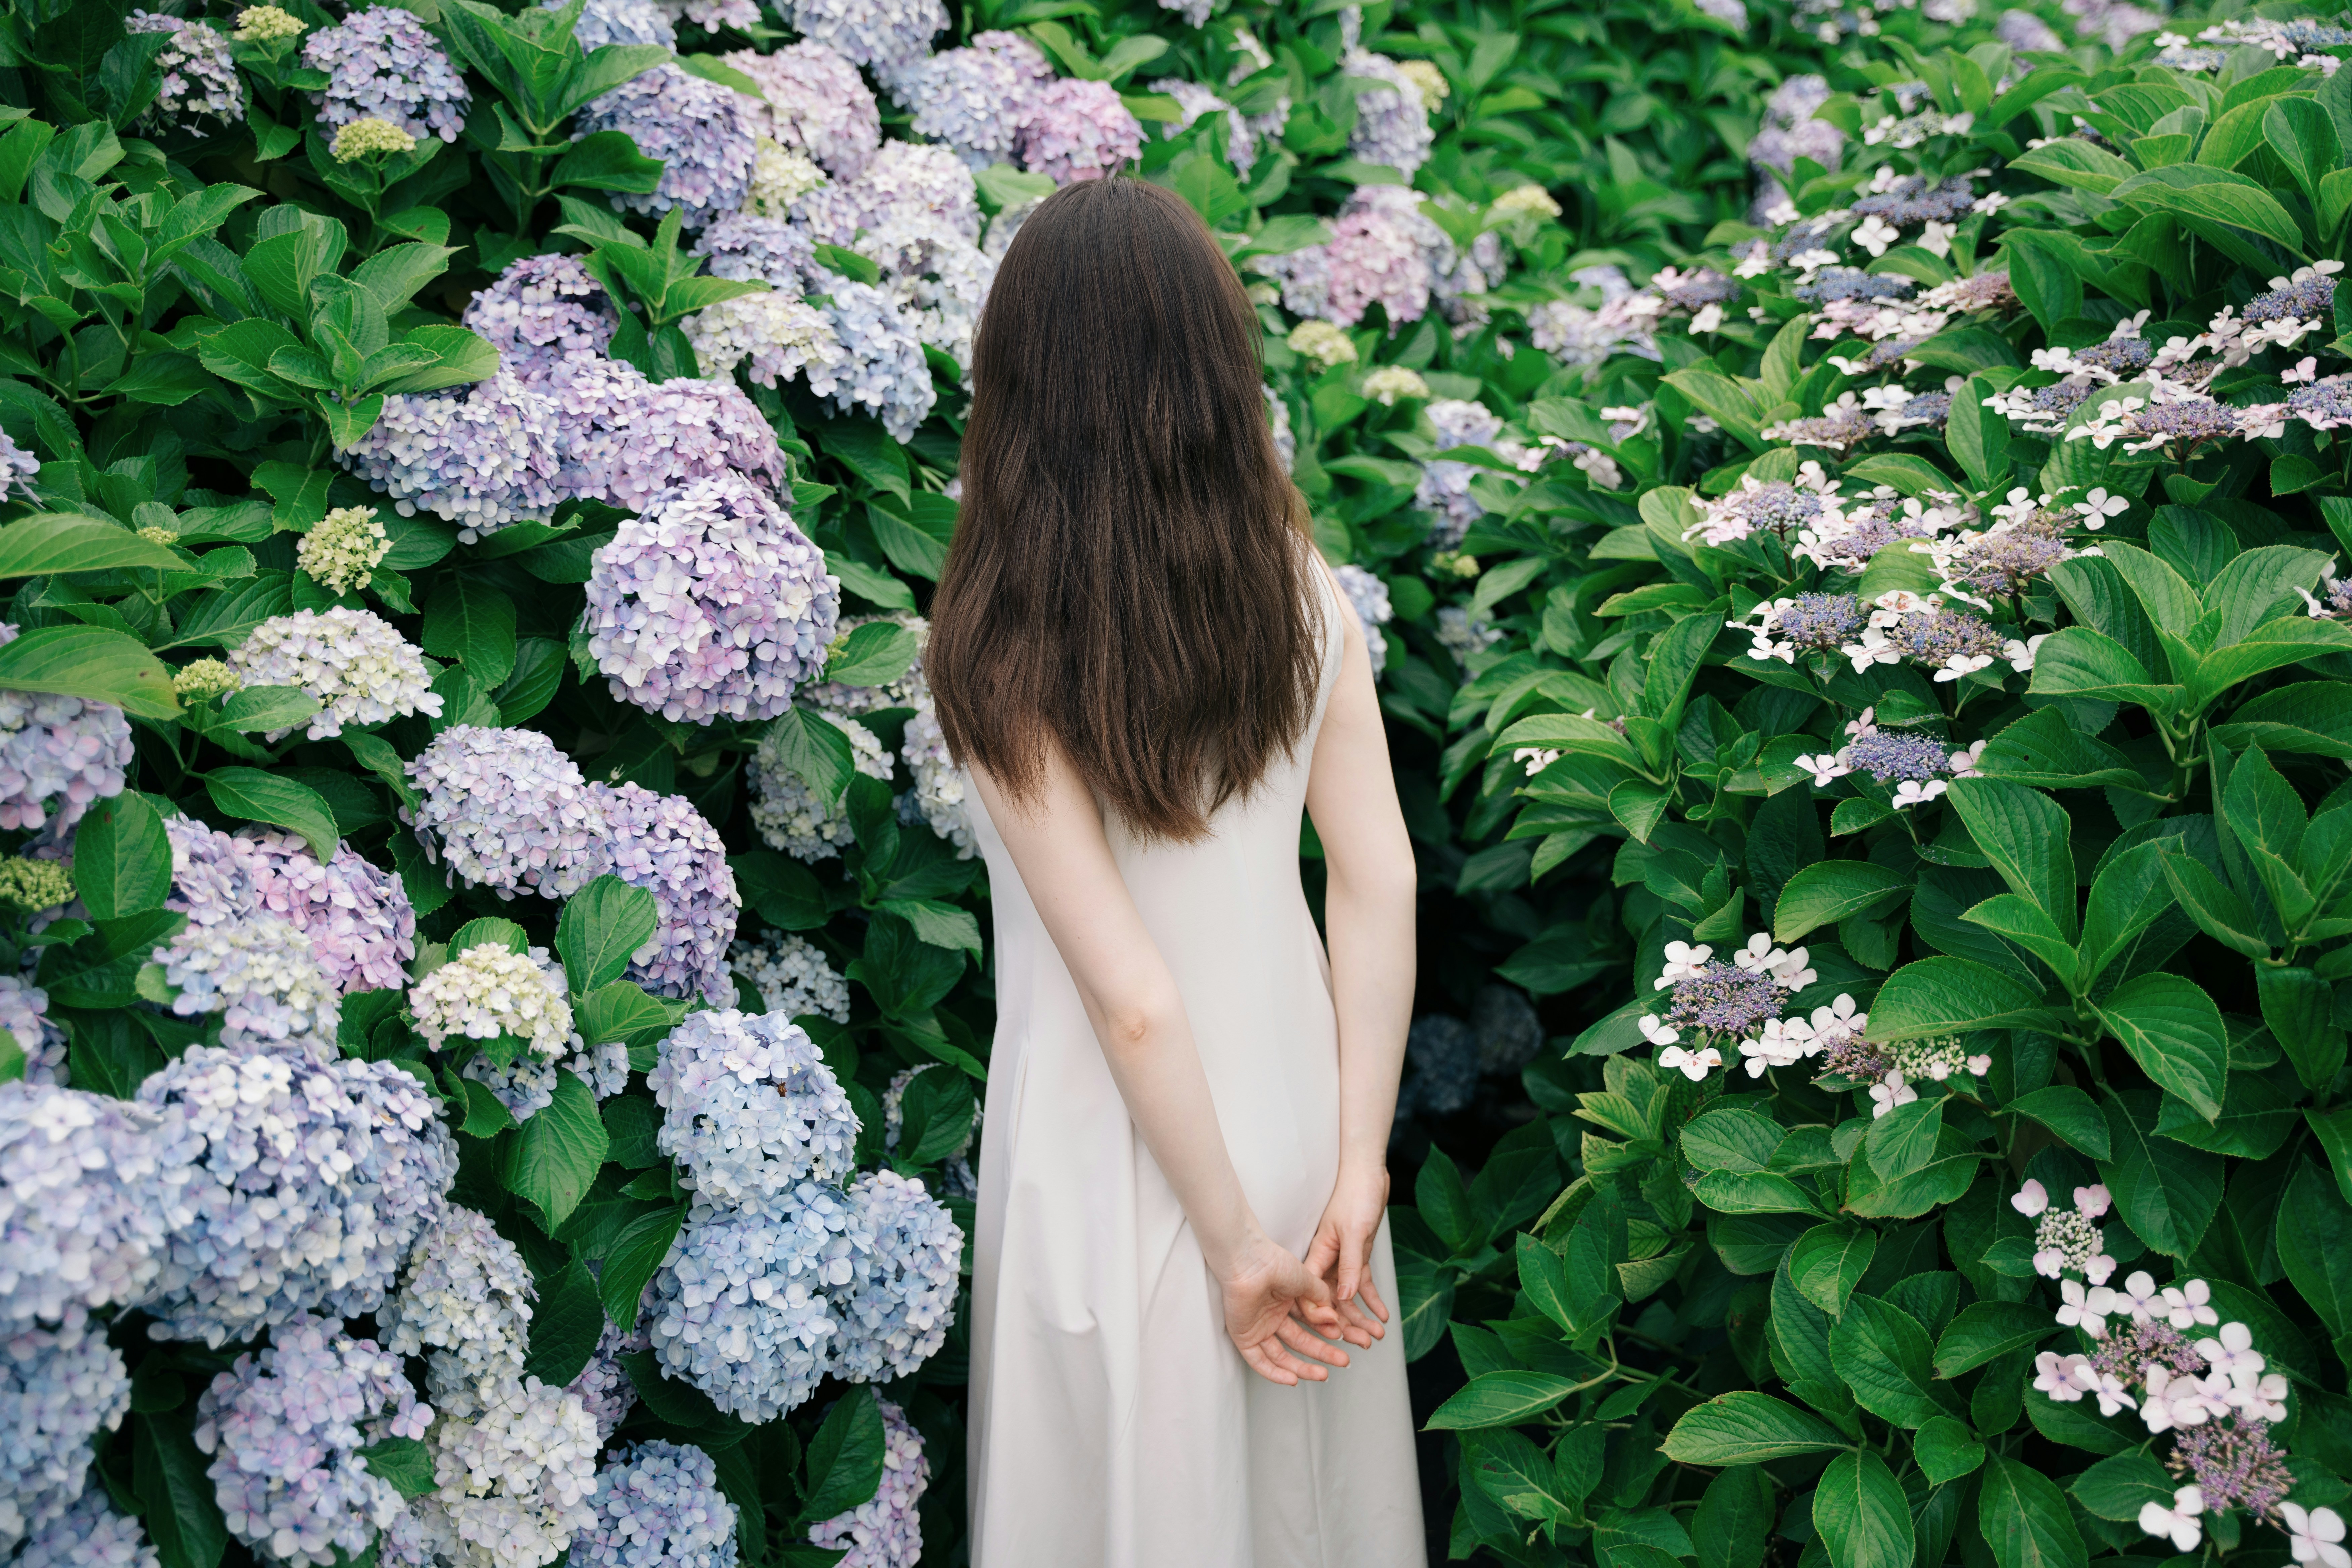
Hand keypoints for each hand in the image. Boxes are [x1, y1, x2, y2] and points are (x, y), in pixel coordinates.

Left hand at [1217, 1232, 1351, 1386]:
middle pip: (1299, 1343)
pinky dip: (1275, 1373)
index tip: (1342, 1336)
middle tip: (1342, 1360)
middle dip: (1322, 1353)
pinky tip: (1293, 1380)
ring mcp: (1257, 1327)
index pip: (1309, 1325)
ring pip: (1281, 1356)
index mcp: (1285, 1301)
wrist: (1250, 1262)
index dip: (1326, 1333)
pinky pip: (1258, 1361)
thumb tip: (1333, 1318)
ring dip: (1302, 1368)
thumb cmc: (1273, 1263)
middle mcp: (1272, 1316)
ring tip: (1323, 1375)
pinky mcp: (1243, 1336)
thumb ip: (1320, 1300)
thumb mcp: (1306, 1280)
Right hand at [1304, 1160, 1391, 1349]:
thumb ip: (1348, 1264)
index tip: (1333, 1334)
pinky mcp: (1357, 1258)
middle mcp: (1326, 1261)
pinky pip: (1362, 1285)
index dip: (1319, 1316)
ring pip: (1347, 1297)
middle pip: (1330, 1301)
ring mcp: (1342, 1261)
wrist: (1368, 1175)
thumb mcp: (1355, 1232)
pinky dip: (1372, 1301)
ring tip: (1376, 1336)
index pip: (1310, 1292)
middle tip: (1362, 1343)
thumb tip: (1343, 1297)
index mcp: (1317, 1254)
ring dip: (1360, 1317)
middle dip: (1345, 1324)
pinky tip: (1382, 1316)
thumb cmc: (1356, 1196)